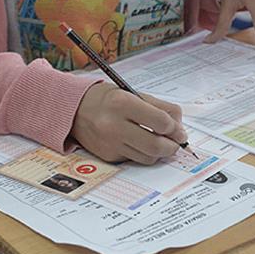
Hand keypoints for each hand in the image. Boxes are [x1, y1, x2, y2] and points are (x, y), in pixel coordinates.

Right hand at [70, 83, 187, 164]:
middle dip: (172, 146)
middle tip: (176, 142)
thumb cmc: (108, 100)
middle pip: (156, 145)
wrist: (75, 109)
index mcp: (122, 103)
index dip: (175, 128)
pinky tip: (140, 143)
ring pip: (148, 157)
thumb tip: (179, 127)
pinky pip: (135, 159)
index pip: (160, 122)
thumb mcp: (134, 94)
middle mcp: (114, 125)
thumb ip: (160, 108)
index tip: (179, 130)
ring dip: (160, 152)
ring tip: (159, 142)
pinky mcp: (108, 156)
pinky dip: (143, 153)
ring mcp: (110, 143)